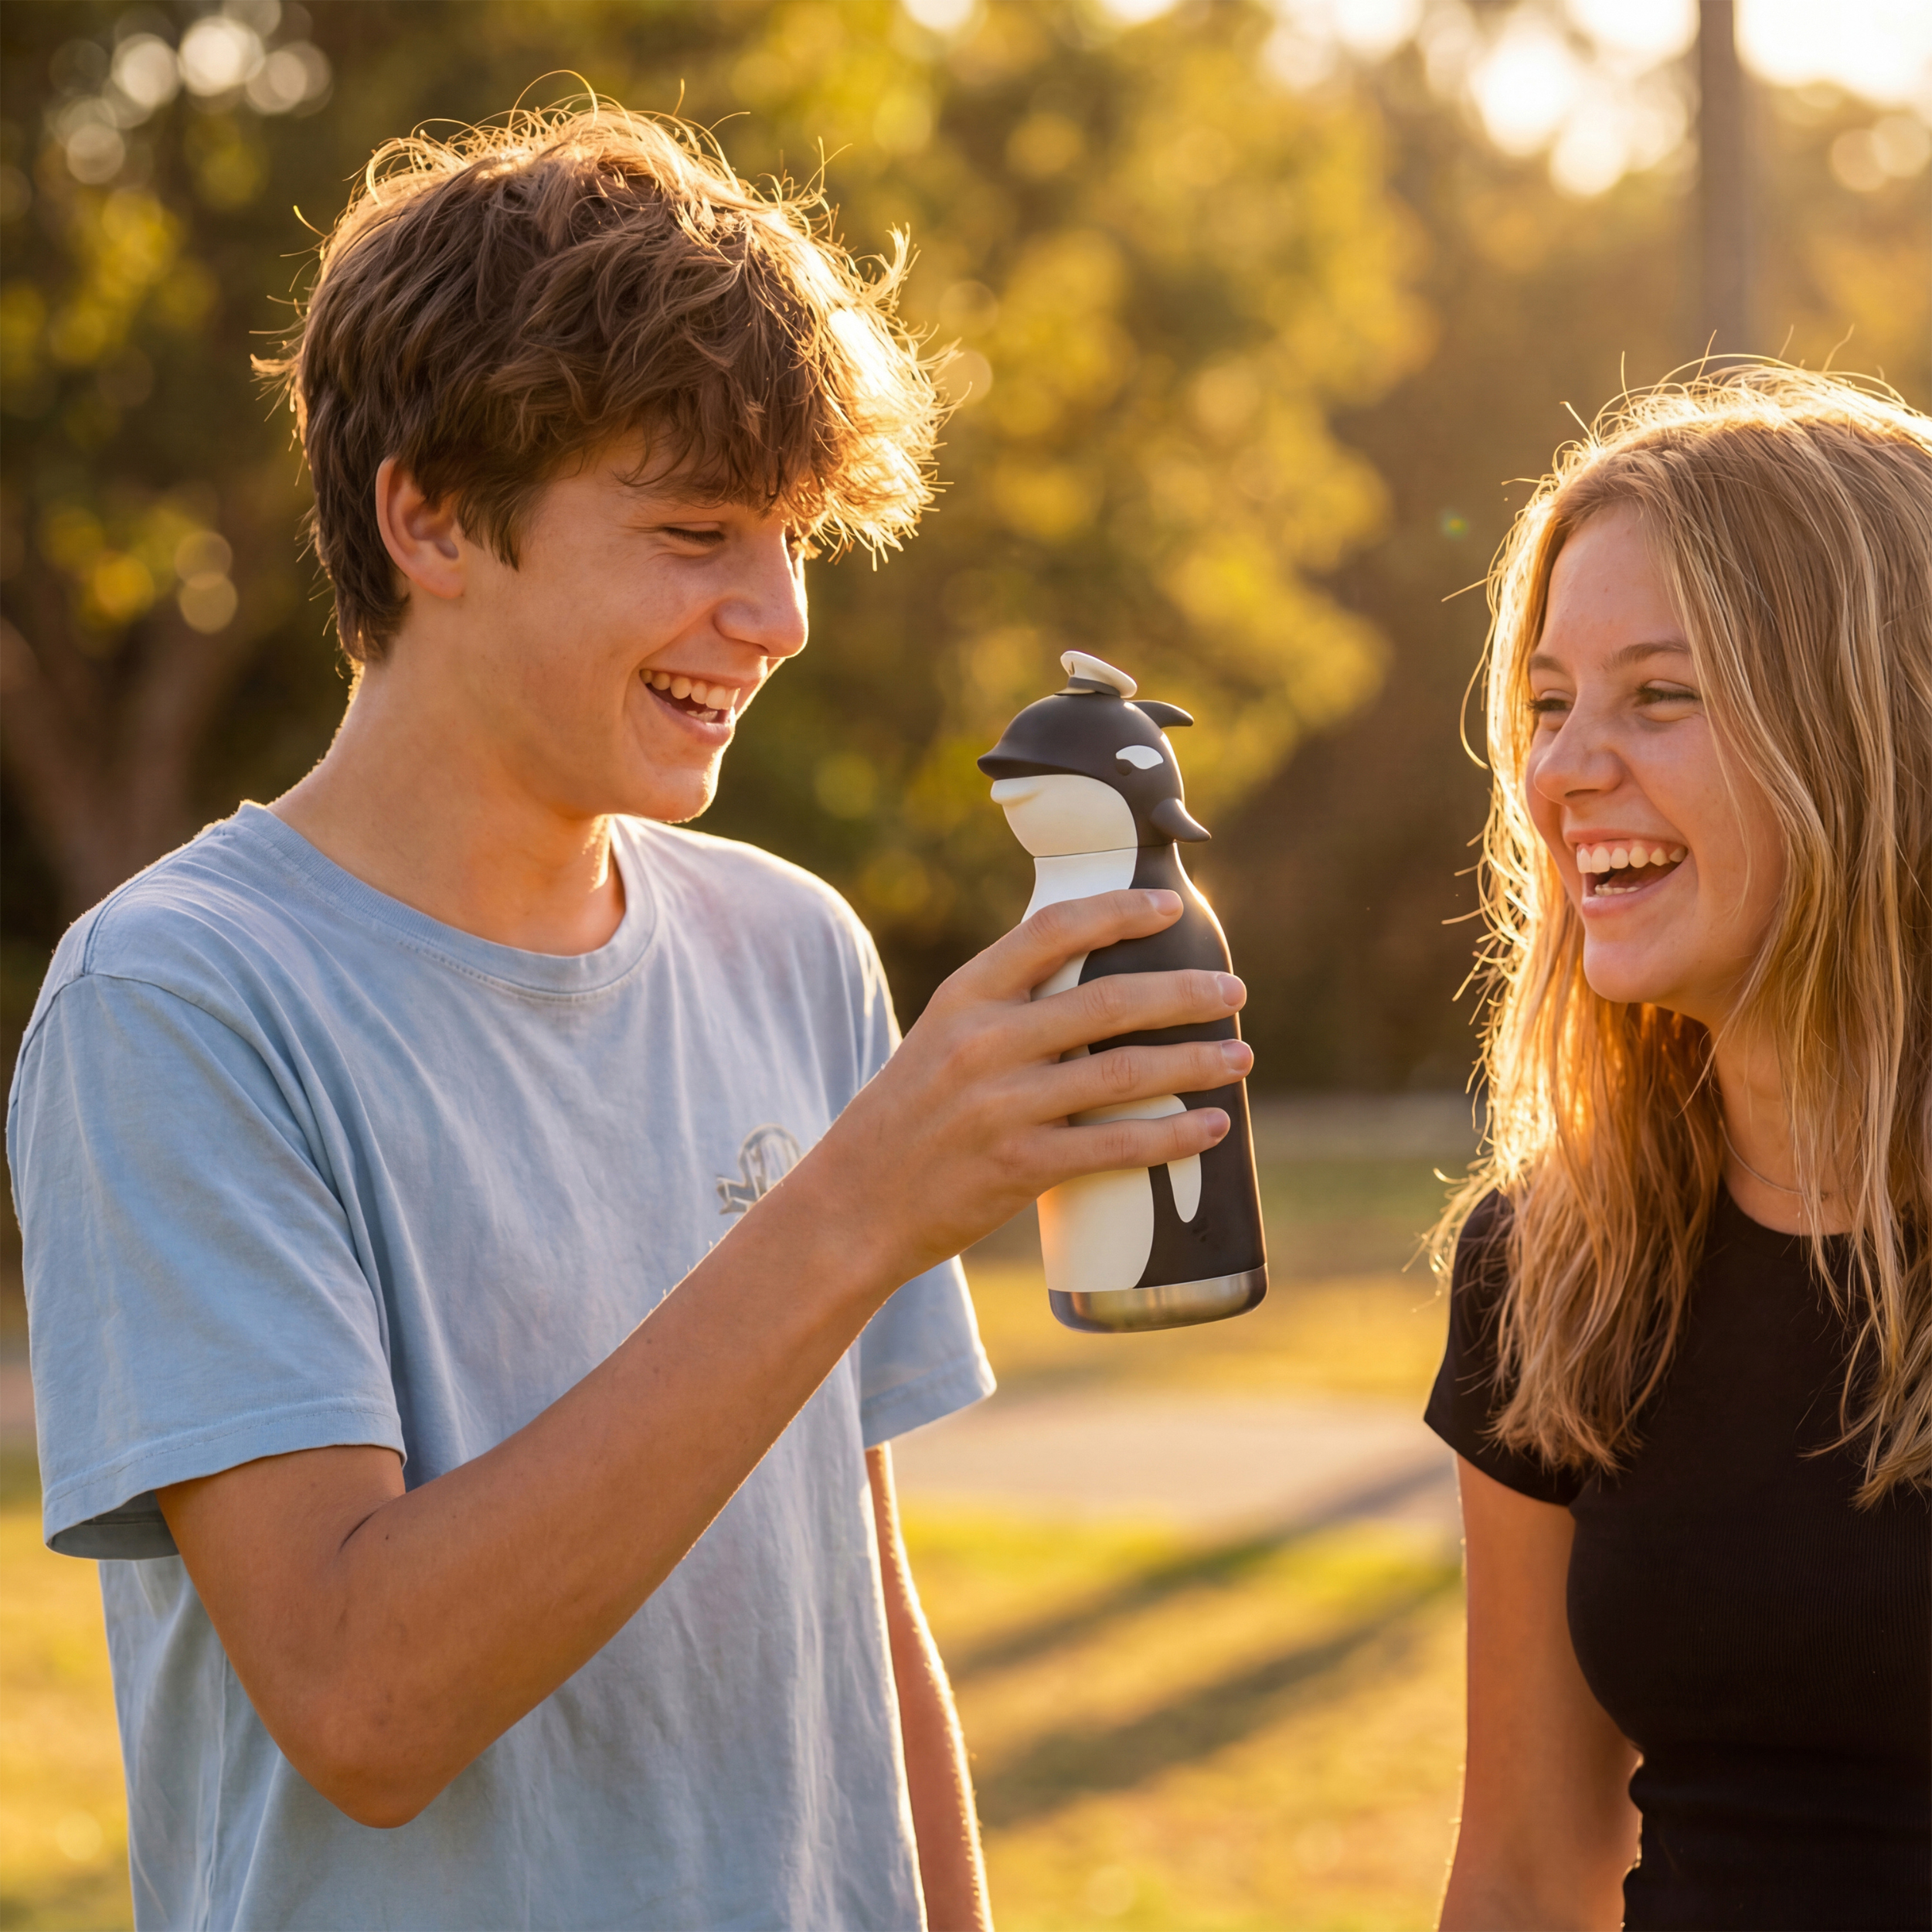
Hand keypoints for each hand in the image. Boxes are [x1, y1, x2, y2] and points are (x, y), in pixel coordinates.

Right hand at [801, 889, 1249, 1283]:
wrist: (850, 1207)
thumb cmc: (904, 1121)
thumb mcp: (938, 1042)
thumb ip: (1003, 1015)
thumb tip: (1092, 997)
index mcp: (963, 998)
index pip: (1051, 931)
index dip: (1118, 911)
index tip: (1169, 908)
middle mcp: (983, 1043)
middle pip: (1108, 1001)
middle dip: (1185, 993)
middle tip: (1233, 992)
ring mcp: (1001, 1107)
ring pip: (1125, 1073)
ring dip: (1196, 1062)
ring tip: (1240, 1058)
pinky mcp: (1019, 1167)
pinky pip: (1116, 1145)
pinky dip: (1174, 1135)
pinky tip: (1211, 1127)